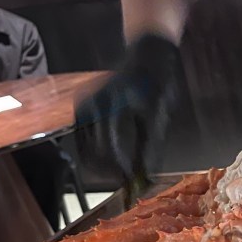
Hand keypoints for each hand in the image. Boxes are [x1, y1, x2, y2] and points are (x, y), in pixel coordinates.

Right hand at [73, 34, 185, 204]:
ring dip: (103, 166)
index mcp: (112, 105)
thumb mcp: (158, 115)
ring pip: (86, 150)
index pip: (112, 150)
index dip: (122, 172)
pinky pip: (84, 140)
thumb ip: (149, 147)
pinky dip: (97, 154)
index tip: (133, 187)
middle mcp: (92, 104)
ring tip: (123, 176)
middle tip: (128, 185)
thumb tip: (144, 176)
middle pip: (94, 154)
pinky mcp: (83, 108)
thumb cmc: (157, 82)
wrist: (147, 54)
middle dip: (110, 173)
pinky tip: (114, 161)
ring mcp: (84, 105)